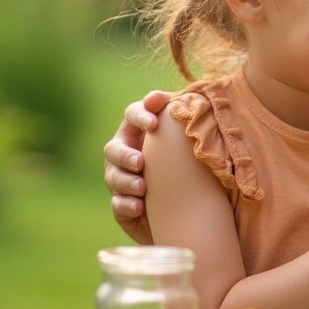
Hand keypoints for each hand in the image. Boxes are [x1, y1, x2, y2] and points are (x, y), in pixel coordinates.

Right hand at [103, 90, 171, 243]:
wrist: (184, 203)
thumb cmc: (185, 161)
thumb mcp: (186, 140)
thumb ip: (186, 119)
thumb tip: (195, 102)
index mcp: (138, 130)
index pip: (132, 114)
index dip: (140, 115)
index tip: (155, 123)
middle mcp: (123, 152)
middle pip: (113, 149)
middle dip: (125, 155)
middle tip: (141, 162)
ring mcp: (119, 179)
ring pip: (113, 178)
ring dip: (127, 182)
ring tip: (143, 187)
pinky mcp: (121, 206)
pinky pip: (117, 205)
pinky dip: (127, 205)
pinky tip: (139, 206)